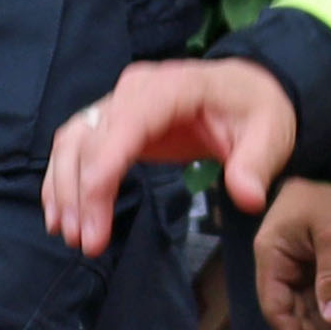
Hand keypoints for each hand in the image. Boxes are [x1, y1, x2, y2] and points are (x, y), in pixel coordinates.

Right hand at [41, 59, 297, 255]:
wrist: (245, 90)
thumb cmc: (254, 111)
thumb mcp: (270, 135)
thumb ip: (256, 165)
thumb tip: (246, 197)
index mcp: (173, 87)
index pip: (126, 124)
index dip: (103, 168)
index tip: (94, 215)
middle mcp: (135, 89)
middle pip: (90, 137)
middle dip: (82, 192)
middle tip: (87, 242)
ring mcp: (118, 101)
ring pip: (72, 140)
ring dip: (63, 188)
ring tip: (70, 235)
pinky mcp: (111, 119)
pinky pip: (74, 144)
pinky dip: (61, 179)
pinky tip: (60, 215)